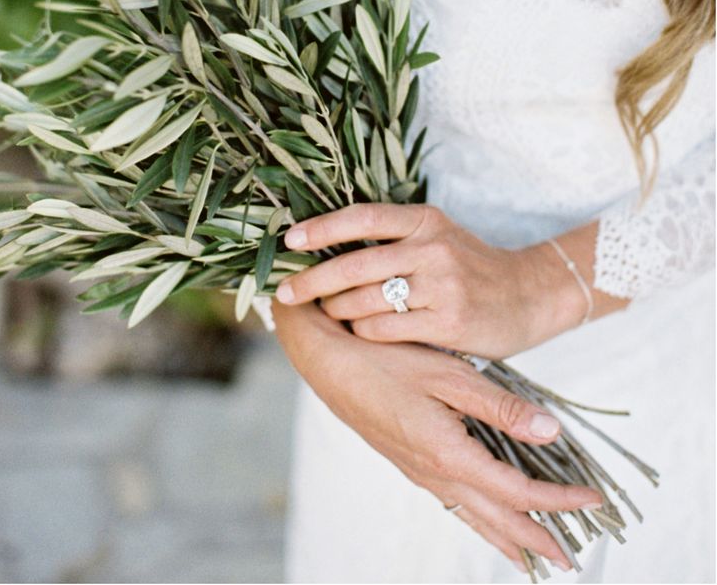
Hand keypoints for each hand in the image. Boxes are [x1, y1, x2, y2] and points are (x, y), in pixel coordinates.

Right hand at [274, 299, 601, 571]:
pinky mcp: (407, 461)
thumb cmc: (384, 358)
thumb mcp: (447, 374)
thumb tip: (552, 431)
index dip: (558, 499)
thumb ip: (501, 406)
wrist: (325, 359)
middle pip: (497, 519)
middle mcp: (434, 473)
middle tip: (571, 559)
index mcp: (448, 454)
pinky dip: (479, 518)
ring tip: (532, 555)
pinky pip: (453, 503)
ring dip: (507, 536)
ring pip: (473, 516)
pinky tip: (482, 515)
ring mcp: (417, 471)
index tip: (593, 499)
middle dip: (536, 539)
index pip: (517, 492)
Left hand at [276, 203, 578, 357]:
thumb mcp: (437, 236)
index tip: (288, 240)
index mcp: (425, 220)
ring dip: (337, 310)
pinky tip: (360, 332)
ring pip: (365, 300)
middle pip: (355, 264)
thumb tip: (325, 243)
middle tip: (285, 292)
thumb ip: (393, 237)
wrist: (529, 295)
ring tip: (326, 312)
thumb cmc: (470, 266)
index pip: (363, 217)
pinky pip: (386, 328)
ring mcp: (442, 285)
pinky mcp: (449, 322)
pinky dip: (364, 332)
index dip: (322, 227)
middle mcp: (432, 248)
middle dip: (312, 280)